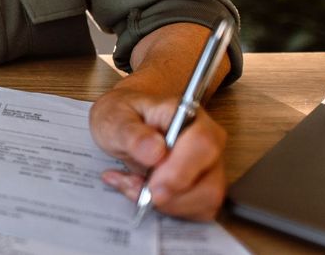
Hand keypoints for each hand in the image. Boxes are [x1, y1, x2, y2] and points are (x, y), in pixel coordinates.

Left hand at [89, 83, 227, 220]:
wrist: (125, 124)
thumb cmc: (122, 117)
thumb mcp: (114, 119)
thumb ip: (132, 133)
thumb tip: (156, 151)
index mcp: (187, 114)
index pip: (202, 143)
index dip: (180, 170)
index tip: (153, 186)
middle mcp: (208, 140)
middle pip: (210, 181)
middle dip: (172, 195)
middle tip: (135, 186)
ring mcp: (210, 165)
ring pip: (206, 200)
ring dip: (167, 203)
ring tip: (133, 184)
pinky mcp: (205, 186)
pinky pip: (198, 209)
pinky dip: (169, 208)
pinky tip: (143, 193)